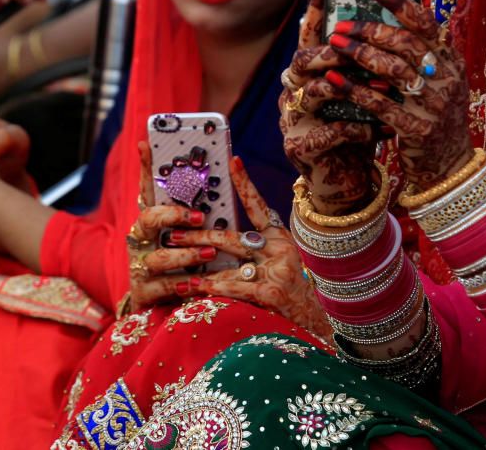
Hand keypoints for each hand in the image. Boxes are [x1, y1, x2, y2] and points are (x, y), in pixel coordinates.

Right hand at [123, 142, 231, 310]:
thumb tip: (230, 176)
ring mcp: (140, 265)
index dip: (145, 168)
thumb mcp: (196, 237)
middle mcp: (143, 239)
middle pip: (148, 218)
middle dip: (172, 215)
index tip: (145, 144)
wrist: (168, 308)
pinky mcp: (144, 291)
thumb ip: (203, 216)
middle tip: (199, 216)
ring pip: (159, 255)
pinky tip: (197, 284)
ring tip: (209, 254)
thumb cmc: (190, 264)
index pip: (148, 190)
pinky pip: (163, 286)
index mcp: (154, 222)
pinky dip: (182, 285)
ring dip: (186, 254)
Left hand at [179, 157, 330, 337]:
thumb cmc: (289, 292)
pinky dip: (210, 288)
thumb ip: (254, 249)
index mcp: (279, 238)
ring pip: (227, 265)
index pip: (259, 207)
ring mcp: (276, 271)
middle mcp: (279, 250)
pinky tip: (192, 288)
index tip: (233, 161)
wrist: (313, 324)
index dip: (246, 184)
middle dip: (198, 236)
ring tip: (174, 264)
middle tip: (172, 232)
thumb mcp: (278, 263)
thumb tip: (214, 239)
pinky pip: (232, 287)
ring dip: (197, 266)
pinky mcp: (271, 293)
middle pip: (230, 238)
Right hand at [280, 0, 376, 214]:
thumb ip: (364, 66)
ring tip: (380, 89)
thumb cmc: (355, 132)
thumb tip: (389, 26)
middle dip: (330, 52)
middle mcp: (294, 93)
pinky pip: (329, 132)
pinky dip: (357, 129)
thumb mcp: (360, 95)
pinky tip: (377, 131)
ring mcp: (294, 120)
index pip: (308, 35)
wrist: (342, 182)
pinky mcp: (301, 148)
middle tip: (354, 48)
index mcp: (309, 75)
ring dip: (349, 89)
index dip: (313, 7)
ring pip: (311, 93)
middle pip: (301, 60)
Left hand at [327, 0, 472, 190]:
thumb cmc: (436, 117)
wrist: (450, 166)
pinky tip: (334, 80)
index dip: (401, 4)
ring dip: (360, 55)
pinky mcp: (416, 130)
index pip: (427, 25)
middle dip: (370, 31)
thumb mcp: (440, 82)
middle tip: (342, 26)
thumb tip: (391, 22)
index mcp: (452, 63)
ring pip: (393, 71)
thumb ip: (424, 55)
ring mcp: (433, 106)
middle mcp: (447, 80)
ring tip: (335, 45)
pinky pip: (380, 104)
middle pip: (406, 45)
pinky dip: (354, 90)